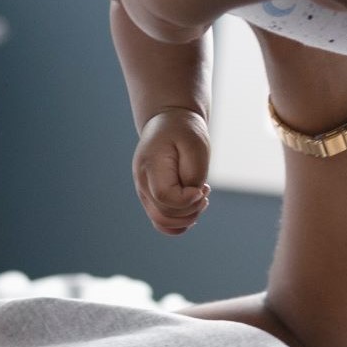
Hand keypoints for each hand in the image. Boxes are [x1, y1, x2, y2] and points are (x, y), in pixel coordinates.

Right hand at [134, 108, 211, 234]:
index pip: (165, 197)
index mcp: (150, 166)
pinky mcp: (151, 197)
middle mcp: (142, 182)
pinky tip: (192, 210)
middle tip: (205, 190)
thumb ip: (193, 173)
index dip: (187, 200)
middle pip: (163, 213)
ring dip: (187, 217)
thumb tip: (191, 198)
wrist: (168, 122)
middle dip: (191, 210)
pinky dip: (178, 224)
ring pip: (162, 221)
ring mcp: (143, 192)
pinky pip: (160, 222)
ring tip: (200, 197)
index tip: (203, 187)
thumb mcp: (195, 145)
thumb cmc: (184, 132)